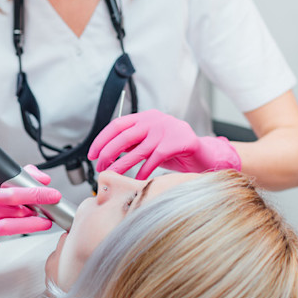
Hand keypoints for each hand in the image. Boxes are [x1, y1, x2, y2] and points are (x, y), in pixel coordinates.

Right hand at [0, 165, 60, 257]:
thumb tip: (43, 178)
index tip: (51, 192)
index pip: (11, 188)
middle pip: (10, 202)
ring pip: (6, 224)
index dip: (33, 190)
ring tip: (44, 223)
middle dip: (35, 201)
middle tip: (54, 202)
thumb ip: (18, 183)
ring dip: (28, 224)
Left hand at [87, 109, 241, 178]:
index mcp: (146, 117)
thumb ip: (133, 143)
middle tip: (99, 167)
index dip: (101, 139)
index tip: (92, 153)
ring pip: (137, 150)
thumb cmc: (174, 151)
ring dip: (121, 165)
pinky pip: (155, 159)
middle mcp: (155, 120)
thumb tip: (106, 152)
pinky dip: (143, 171)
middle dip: (107, 153)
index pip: (117, 125)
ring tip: (111, 175)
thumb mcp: (150, 143)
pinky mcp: (180, 142)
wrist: (205, 155)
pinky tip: (137, 179)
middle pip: (123, 136)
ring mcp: (168, 129)